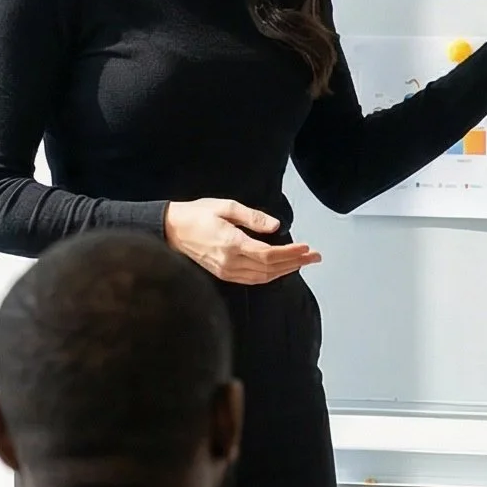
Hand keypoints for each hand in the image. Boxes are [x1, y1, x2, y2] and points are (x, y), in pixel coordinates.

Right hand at [163, 199, 321, 285]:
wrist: (171, 230)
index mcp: (232, 244)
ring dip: (285, 271)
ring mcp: (226, 271)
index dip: (291, 253)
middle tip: (315, 257)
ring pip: (262, 277)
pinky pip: (252, 279)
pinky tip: (280, 269)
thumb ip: (253, 217)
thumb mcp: (226, 207)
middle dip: (295, 263)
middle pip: (270, 268)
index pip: (269, 254)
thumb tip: (276, 226)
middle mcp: (231, 262)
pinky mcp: (223, 274)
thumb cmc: (197, 214)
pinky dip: (270, 275)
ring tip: (302, 263)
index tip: (307, 248)